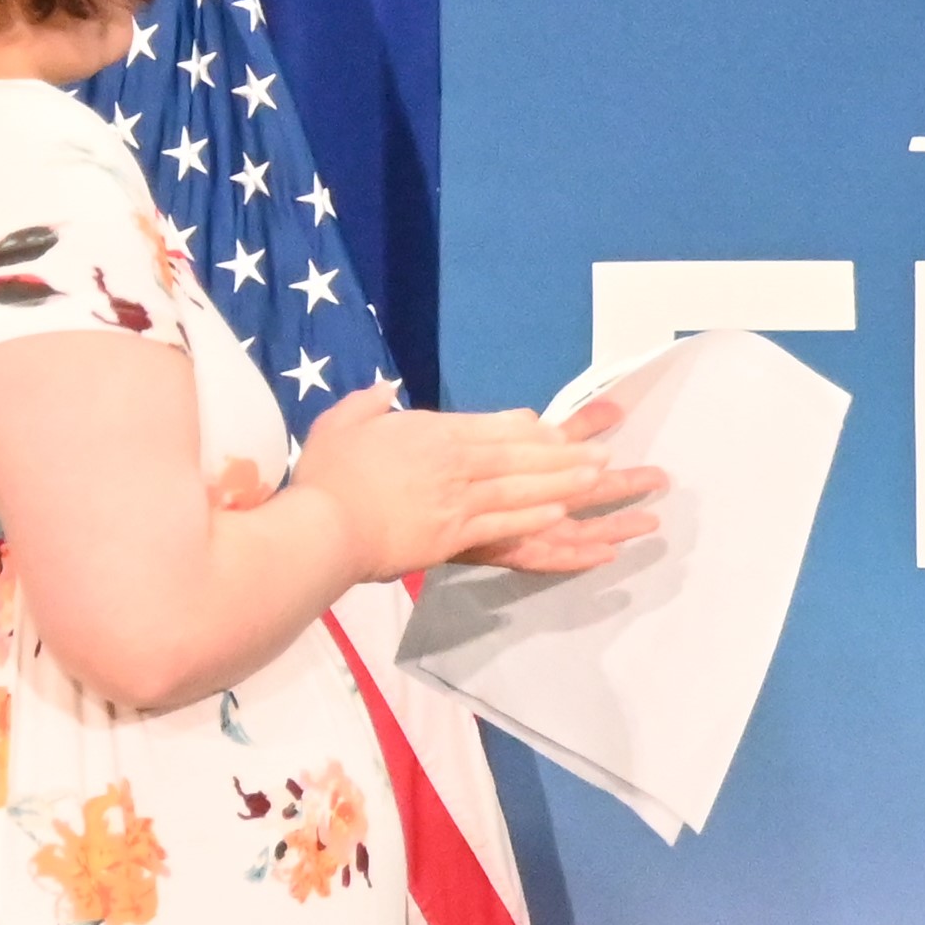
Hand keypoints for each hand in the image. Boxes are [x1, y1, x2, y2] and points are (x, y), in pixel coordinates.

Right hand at [295, 388, 656, 582]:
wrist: (319, 528)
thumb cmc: (325, 479)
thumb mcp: (340, 425)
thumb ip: (367, 405)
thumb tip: (383, 390)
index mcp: (429, 432)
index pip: (492, 425)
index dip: (530, 429)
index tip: (557, 430)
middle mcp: (452, 461)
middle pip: (520, 453)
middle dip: (566, 454)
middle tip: (604, 454)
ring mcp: (457, 498)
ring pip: (522, 486)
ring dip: (564, 481)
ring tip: (600, 478)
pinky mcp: (455, 534)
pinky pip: (505, 522)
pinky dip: (536, 515)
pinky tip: (563, 511)